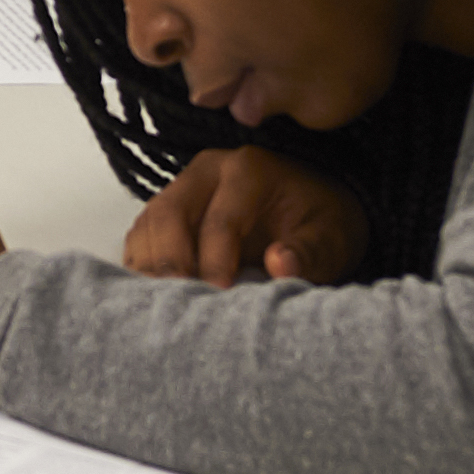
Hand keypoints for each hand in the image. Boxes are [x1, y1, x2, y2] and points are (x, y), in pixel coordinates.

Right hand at [125, 147, 364, 288]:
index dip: (216, 261)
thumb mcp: (330, 239)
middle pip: (169, 213)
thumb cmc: (321, 224)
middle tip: (181, 302)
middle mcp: (207, 171)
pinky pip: (143, 234)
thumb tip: (280, 264)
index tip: (220, 295)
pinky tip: (154, 294)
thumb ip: (308, 252)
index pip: (220, 219)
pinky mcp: (170, 209)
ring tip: (164, 303)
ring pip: (149, 223)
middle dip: (170, 261)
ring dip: (150, 264)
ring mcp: (183, 187)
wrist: (312, 208)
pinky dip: (143, 263)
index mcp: (248, 170)